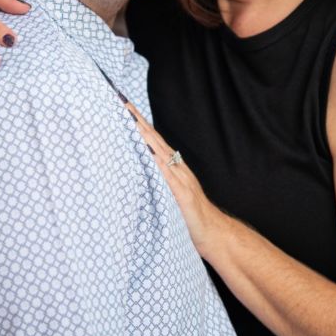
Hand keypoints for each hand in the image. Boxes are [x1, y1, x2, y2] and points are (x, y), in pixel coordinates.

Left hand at [124, 101, 227, 256]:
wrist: (213, 232)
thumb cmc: (191, 216)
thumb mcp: (171, 195)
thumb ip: (159, 181)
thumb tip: (141, 171)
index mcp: (172, 167)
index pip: (152, 141)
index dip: (138, 124)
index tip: (124, 107)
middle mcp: (176, 167)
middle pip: (154, 139)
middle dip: (138, 121)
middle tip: (122, 102)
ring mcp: (180, 178)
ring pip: (159, 151)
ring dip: (145, 134)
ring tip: (131, 119)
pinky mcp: (182, 193)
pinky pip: (167, 174)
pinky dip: (157, 160)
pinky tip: (148, 150)